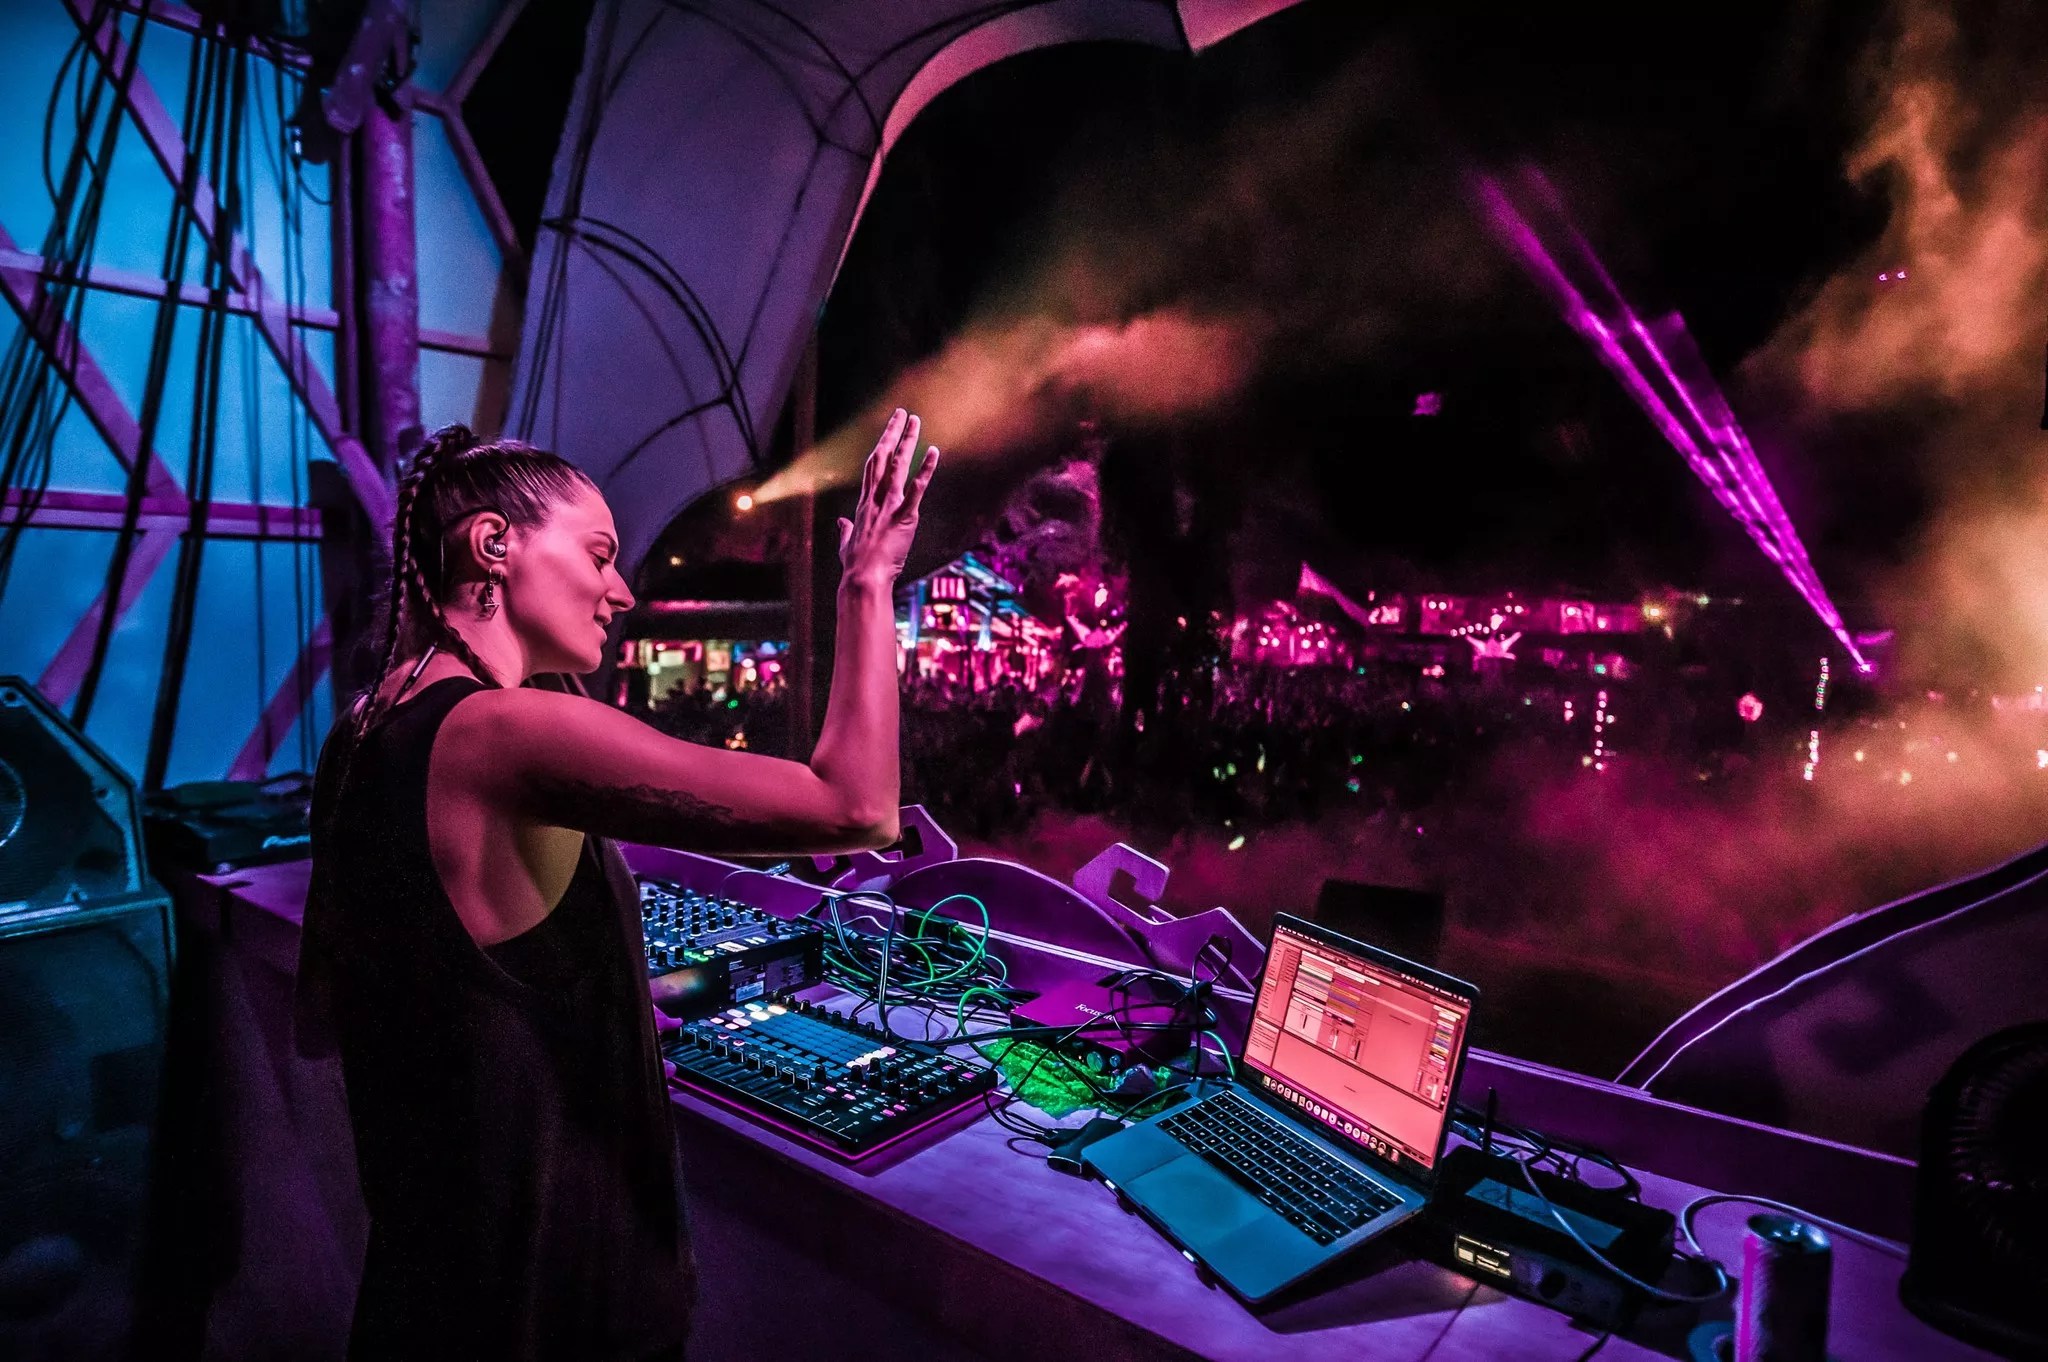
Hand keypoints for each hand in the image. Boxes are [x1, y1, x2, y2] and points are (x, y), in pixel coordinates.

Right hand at [837, 408, 937, 586]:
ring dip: (907, 442)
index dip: (879, 445)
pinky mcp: (904, 517)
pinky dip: (925, 470)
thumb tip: (842, 524)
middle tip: (902, 414)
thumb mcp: (846, 544)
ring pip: (898, 466)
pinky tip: (933, 453)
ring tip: (916, 422)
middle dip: (892, 434)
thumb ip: (845, 530)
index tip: (887, 430)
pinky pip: (917, 489)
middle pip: (882, 458)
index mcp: (864, 504)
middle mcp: (875, 499)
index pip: (871, 467)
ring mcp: (889, 506)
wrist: (863, 578)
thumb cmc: (855, 566)